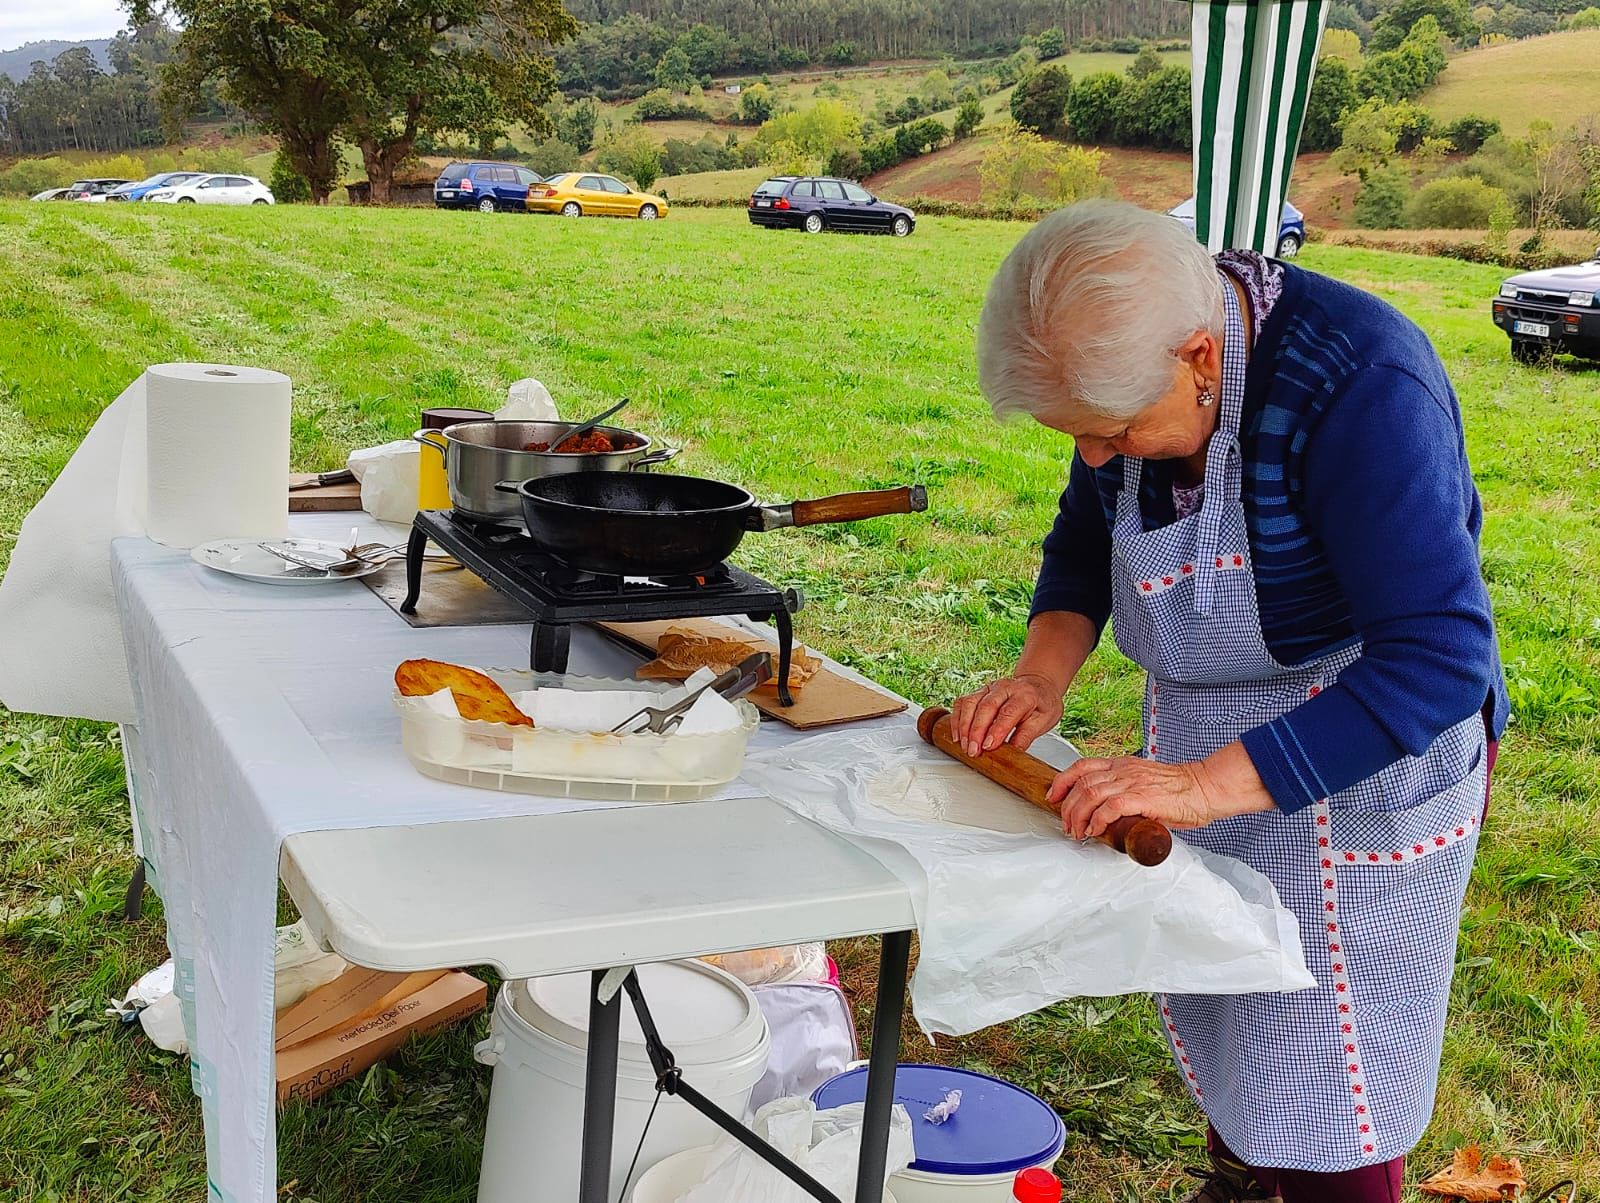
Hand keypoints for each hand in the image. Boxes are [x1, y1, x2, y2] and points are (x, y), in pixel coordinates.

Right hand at [950, 673, 1063, 757]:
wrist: (1037, 686)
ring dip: (964, 726)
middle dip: (976, 731)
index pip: (1008, 712)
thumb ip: (1026, 736)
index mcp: (1025, 695)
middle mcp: (1005, 687)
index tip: (988, 746)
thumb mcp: (1043, 722)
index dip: (997, 730)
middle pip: (986, 707)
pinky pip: (962, 703)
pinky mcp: (978, 692)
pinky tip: (958, 735)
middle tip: (973, 751)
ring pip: (970, 703)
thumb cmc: (1041, 705)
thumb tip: (1013, 754)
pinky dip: (957, 719)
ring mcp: (989, 687)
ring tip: (964, 746)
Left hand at [1048, 742, 1275, 840]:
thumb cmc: (1181, 791)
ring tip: (1077, 832)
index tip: (1053, 796)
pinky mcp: (1143, 798)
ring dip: (1078, 816)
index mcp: (1123, 765)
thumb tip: (1107, 812)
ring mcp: (1133, 782)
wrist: (1207, 788)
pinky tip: (1096, 830)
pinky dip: (1097, 819)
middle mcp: (1124, 770)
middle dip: (1067, 806)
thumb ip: (1125, 791)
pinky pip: (1110, 807)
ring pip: (1090, 794)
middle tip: (1067, 825)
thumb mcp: (1145, 783)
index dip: (1063, 780)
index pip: (1083, 766)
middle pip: (1081, 782)